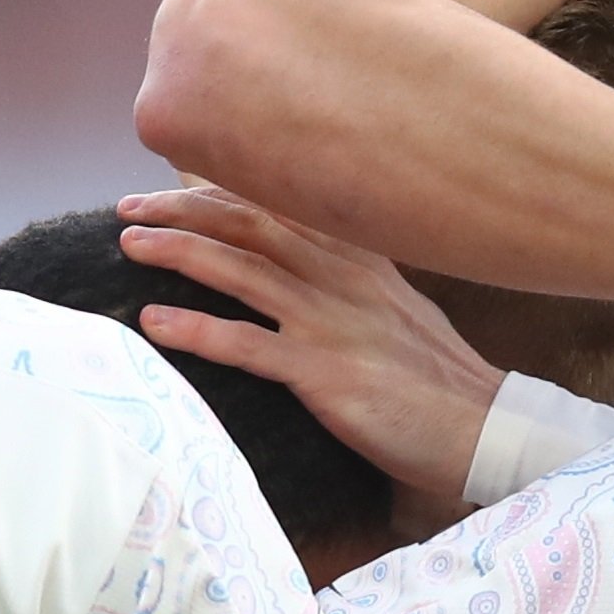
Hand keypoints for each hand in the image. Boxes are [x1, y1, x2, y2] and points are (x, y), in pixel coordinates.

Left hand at [113, 185, 510, 514]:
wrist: (485, 429)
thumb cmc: (439, 377)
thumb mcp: (398, 306)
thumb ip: (352, 275)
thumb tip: (306, 260)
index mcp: (360, 256)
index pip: (277, 203)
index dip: (216, 188)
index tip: (167, 184)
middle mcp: (343, 276)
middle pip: (249, 222)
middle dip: (182, 208)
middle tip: (128, 207)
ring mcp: (333, 322)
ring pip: (242, 270)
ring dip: (179, 252)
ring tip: (130, 244)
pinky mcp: (326, 373)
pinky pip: (248, 344)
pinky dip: (196, 329)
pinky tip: (155, 323)